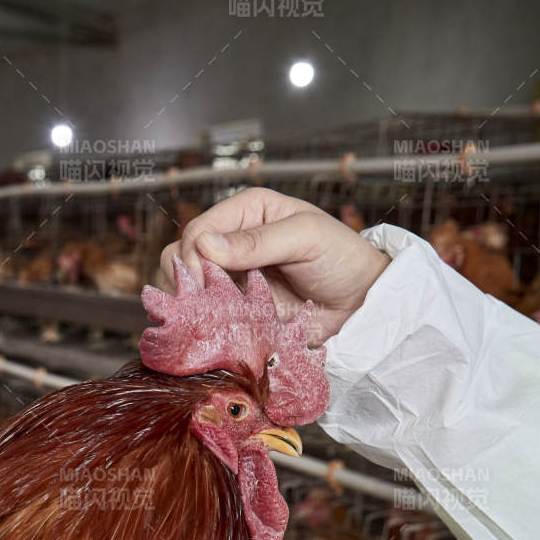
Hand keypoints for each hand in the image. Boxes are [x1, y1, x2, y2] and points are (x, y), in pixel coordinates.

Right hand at [159, 187, 390, 341]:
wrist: (360, 302)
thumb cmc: (341, 258)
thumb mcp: (305, 237)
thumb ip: (258, 241)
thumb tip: (204, 245)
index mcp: (246, 211)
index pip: (198, 229)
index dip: (193, 255)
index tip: (202, 280)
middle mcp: (232, 241)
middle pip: (179, 256)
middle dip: (185, 279)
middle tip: (204, 301)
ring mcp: (231, 277)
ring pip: (184, 287)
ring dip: (190, 303)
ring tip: (209, 315)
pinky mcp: (235, 308)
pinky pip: (204, 314)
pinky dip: (202, 322)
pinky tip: (215, 328)